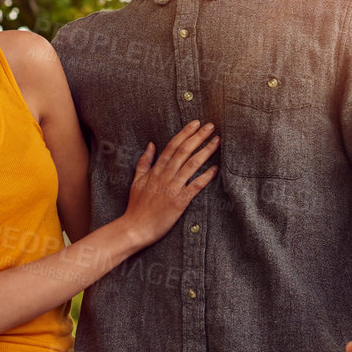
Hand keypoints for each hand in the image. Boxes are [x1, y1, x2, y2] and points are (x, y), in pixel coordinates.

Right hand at [119, 120, 218, 248]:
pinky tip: (216, 168)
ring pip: (191, 165)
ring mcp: (172, 188)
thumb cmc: (136, 207)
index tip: (196, 123)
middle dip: (198, 137)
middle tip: (211, 126)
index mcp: (155, 170)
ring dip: (205, 151)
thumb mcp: (136, 181)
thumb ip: (144, 162)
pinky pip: (195, 186)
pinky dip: (206, 176)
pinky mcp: (179, 201)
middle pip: (184, 151)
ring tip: (216, 141)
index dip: (185, 133)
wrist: (135, 228)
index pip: (172, 146)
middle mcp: (165, 176)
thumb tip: (151, 144)